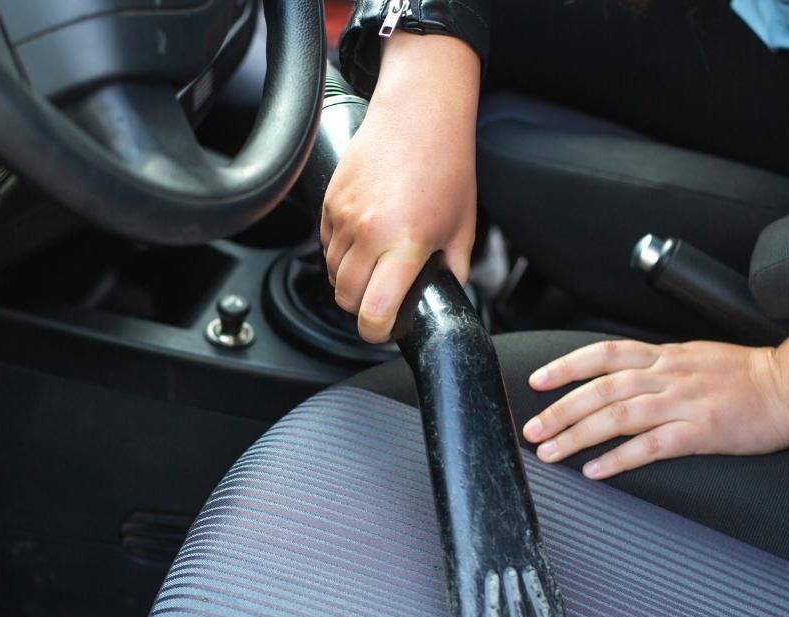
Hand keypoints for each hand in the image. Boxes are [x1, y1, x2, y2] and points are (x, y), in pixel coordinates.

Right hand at [320, 32, 479, 342]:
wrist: (419, 112)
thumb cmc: (446, 163)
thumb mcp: (463, 227)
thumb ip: (452, 270)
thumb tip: (443, 297)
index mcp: (406, 243)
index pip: (374, 311)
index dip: (377, 332)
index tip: (385, 331)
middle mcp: (369, 232)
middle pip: (347, 298)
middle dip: (364, 308)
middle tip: (384, 301)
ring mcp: (343, 216)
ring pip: (333, 273)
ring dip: (351, 281)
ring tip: (377, 267)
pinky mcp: (330, 201)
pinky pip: (325, 245)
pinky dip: (340, 253)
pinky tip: (365, 241)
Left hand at [520, 333, 788, 478]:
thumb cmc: (749, 377)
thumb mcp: (696, 358)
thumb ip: (660, 366)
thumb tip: (624, 377)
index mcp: (665, 356)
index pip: (604, 353)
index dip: (566, 366)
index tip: (536, 380)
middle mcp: (667, 375)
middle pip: (600, 388)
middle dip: (560, 409)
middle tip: (531, 428)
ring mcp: (683, 403)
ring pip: (618, 415)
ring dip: (578, 434)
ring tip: (550, 451)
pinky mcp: (700, 431)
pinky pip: (651, 445)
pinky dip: (619, 458)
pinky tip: (596, 471)